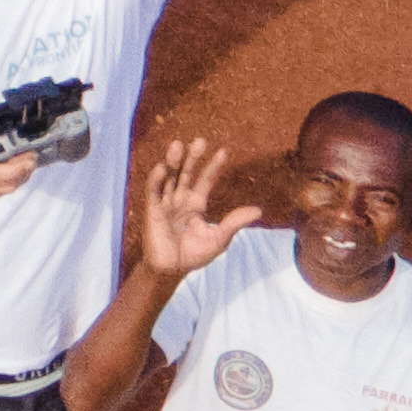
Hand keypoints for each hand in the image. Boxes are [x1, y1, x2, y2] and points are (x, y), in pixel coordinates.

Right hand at [128, 123, 235, 276]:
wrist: (171, 270)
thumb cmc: (194, 255)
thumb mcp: (219, 238)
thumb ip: (234, 222)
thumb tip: (258, 210)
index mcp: (196, 204)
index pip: (205, 180)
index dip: (213, 166)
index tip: (223, 151)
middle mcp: (181, 199)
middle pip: (186, 173)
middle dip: (192, 157)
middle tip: (200, 140)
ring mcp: (166, 203)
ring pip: (169, 177)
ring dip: (172, 161)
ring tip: (178, 145)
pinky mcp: (152, 211)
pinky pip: (153, 191)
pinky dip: (156, 178)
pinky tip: (163, 167)